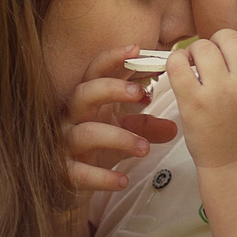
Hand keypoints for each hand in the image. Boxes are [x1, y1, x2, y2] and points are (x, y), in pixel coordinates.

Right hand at [64, 45, 178, 194]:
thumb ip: (145, 127)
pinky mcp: (63, 172)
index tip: (137, 49)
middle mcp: (72, 118)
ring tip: (145, 148)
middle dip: (111, 89)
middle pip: (84, 93)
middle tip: (141, 92)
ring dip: (118, 137)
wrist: (70, 187)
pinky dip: (102, 176)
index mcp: (87, 101)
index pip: (97, 72)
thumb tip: (174, 127)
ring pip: (85, 132)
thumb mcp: (122, 135)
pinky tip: (122, 181)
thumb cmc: (96, 151)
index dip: (113, 59)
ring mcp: (64, 144)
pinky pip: (79, 172)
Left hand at [167, 27, 236, 171]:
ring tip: (199, 69)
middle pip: (228, 37)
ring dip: (197, 53)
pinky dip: (177, 62)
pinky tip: (183, 72)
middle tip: (217, 62)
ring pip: (202, 46)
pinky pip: (177, 63)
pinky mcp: (193, 103)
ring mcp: (219, 92)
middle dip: (220, 45)